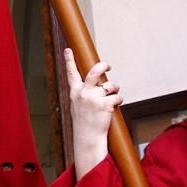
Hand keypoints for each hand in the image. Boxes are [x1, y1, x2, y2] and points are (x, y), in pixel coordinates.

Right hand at [63, 49, 122, 177]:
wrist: (87, 136)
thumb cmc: (85, 120)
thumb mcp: (79, 104)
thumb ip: (85, 92)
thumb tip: (99, 83)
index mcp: (75, 92)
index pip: (71, 73)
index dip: (69, 60)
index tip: (68, 50)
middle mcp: (83, 93)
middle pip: (94, 72)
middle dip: (102, 66)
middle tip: (108, 66)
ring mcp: (93, 98)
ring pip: (111, 86)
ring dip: (115, 90)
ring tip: (111, 98)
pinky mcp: (104, 104)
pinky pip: (117, 97)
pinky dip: (118, 101)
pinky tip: (113, 108)